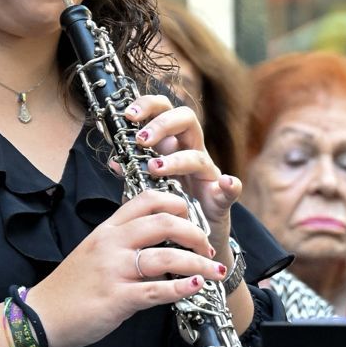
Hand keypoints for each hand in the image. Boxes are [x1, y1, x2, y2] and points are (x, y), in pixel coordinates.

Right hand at [27, 189, 228, 346]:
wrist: (41, 317)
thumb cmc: (71, 287)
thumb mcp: (94, 252)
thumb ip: (123, 241)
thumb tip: (159, 238)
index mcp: (108, 230)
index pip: (147, 200)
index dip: (177, 203)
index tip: (193, 217)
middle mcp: (111, 244)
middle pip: (164, 223)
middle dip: (195, 233)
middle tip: (208, 247)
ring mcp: (113, 271)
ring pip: (165, 256)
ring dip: (198, 263)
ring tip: (215, 271)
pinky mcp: (117, 299)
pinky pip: (156, 290)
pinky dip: (181, 288)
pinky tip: (197, 286)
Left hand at [123, 94, 241, 253]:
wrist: (194, 239)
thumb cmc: (171, 207)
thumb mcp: (148, 188)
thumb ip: (134, 174)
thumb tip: (114, 161)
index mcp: (172, 146)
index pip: (164, 111)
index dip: (148, 107)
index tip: (128, 115)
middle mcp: (192, 153)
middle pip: (186, 120)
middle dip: (162, 124)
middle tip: (142, 140)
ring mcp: (207, 175)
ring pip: (199, 156)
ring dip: (177, 159)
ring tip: (155, 168)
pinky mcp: (220, 199)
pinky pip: (231, 189)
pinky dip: (230, 184)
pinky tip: (226, 183)